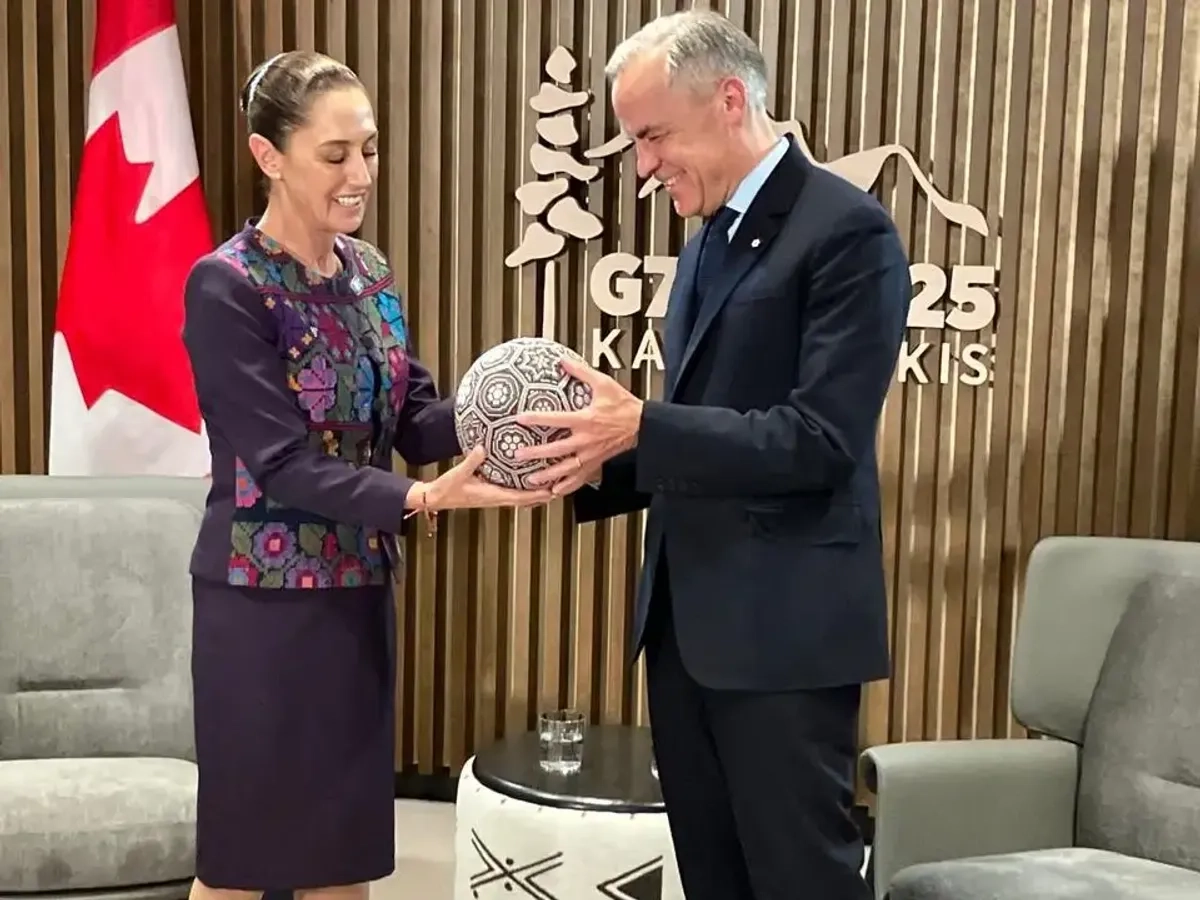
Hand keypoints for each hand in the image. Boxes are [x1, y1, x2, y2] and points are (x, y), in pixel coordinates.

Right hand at [418, 446, 552, 510]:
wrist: (436, 498)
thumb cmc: (447, 488)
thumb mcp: (459, 473)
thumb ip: (472, 461)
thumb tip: (483, 447)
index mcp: (492, 496)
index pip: (520, 497)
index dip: (536, 495)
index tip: (552, 490)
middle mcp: (496, 498)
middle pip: (526, 500)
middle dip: (543, 495)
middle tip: (561, 486)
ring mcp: (494, 497)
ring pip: (521, 498)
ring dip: (536, 494)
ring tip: (551, 484)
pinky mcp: (491, 494)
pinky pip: (512, 493)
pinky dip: (524, 490)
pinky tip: (529, 481)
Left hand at [514, 357, 642, 496]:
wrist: (642, 424)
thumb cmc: (622, 405)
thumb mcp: (603, 384)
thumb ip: (581, 372)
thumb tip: (563, 361)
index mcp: (586, 420)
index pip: (556, 420)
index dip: (537, 419)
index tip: (520, 418)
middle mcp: (586, 440)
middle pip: (556, 449)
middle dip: (536, 453)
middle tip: (518, 455)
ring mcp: (590, 455)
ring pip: (566, 469)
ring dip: (548, 475)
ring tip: (531, 480)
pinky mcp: (596, 463)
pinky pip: (580, 478)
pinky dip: (567, 486)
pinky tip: (555, 491)